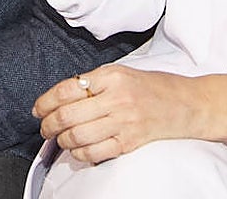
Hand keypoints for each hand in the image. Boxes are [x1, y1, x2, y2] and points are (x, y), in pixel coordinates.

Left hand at [33, 66, 195, 163]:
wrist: (187, 104)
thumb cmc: (154, 87)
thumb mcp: (122, 72)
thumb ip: (94, 81)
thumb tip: (61, 96)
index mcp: (112, 76)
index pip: (66, 89)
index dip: (46, 101)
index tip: (38, 109)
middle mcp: (116, 98)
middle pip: (67, 115)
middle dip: (48, 124)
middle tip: (44, 127)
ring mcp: (124, 122)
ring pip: (77, 136)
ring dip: (62, 141)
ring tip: (60, 139)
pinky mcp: (130, 142)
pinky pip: (94, 152)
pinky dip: (79, 153)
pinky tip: (77, 149)